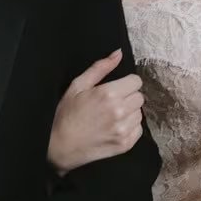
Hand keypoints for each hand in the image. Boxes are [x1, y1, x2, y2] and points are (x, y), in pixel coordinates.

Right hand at [48, 50, 144, 172]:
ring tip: (112, 116)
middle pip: (140, 97)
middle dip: (128, 97)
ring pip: (140, 113)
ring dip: (129, 112)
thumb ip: (100, 68)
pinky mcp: (125, 144)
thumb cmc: (66, 115)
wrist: (60, 147)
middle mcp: (119, 111)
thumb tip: (118, 53)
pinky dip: (130, 127)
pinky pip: (138, 129)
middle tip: (112, 103)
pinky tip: (114, 128)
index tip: (116, 88)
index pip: (136, 81)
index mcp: (108, 93)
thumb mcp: (77, 86)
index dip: (126, 83)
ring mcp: (123, 129)